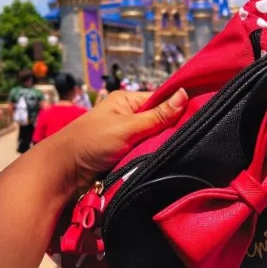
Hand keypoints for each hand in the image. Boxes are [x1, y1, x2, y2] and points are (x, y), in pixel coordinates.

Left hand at [45, 88, 188, 192]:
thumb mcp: (126, 126)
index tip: (202, 115)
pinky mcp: (126, 159)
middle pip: (160, 123)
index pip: (160, 100)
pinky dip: (154, 161)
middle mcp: (128, 118)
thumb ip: (156, 116)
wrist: (65, 173)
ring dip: (163, 149)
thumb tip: (184, 94)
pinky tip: (171, 164)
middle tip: (196, 139)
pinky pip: (146, 158)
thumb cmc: (90, 141)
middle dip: (173, 132)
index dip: (179, 108)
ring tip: (186, 153)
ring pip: (155, 143)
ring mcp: (127, 140)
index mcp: (126, 102)